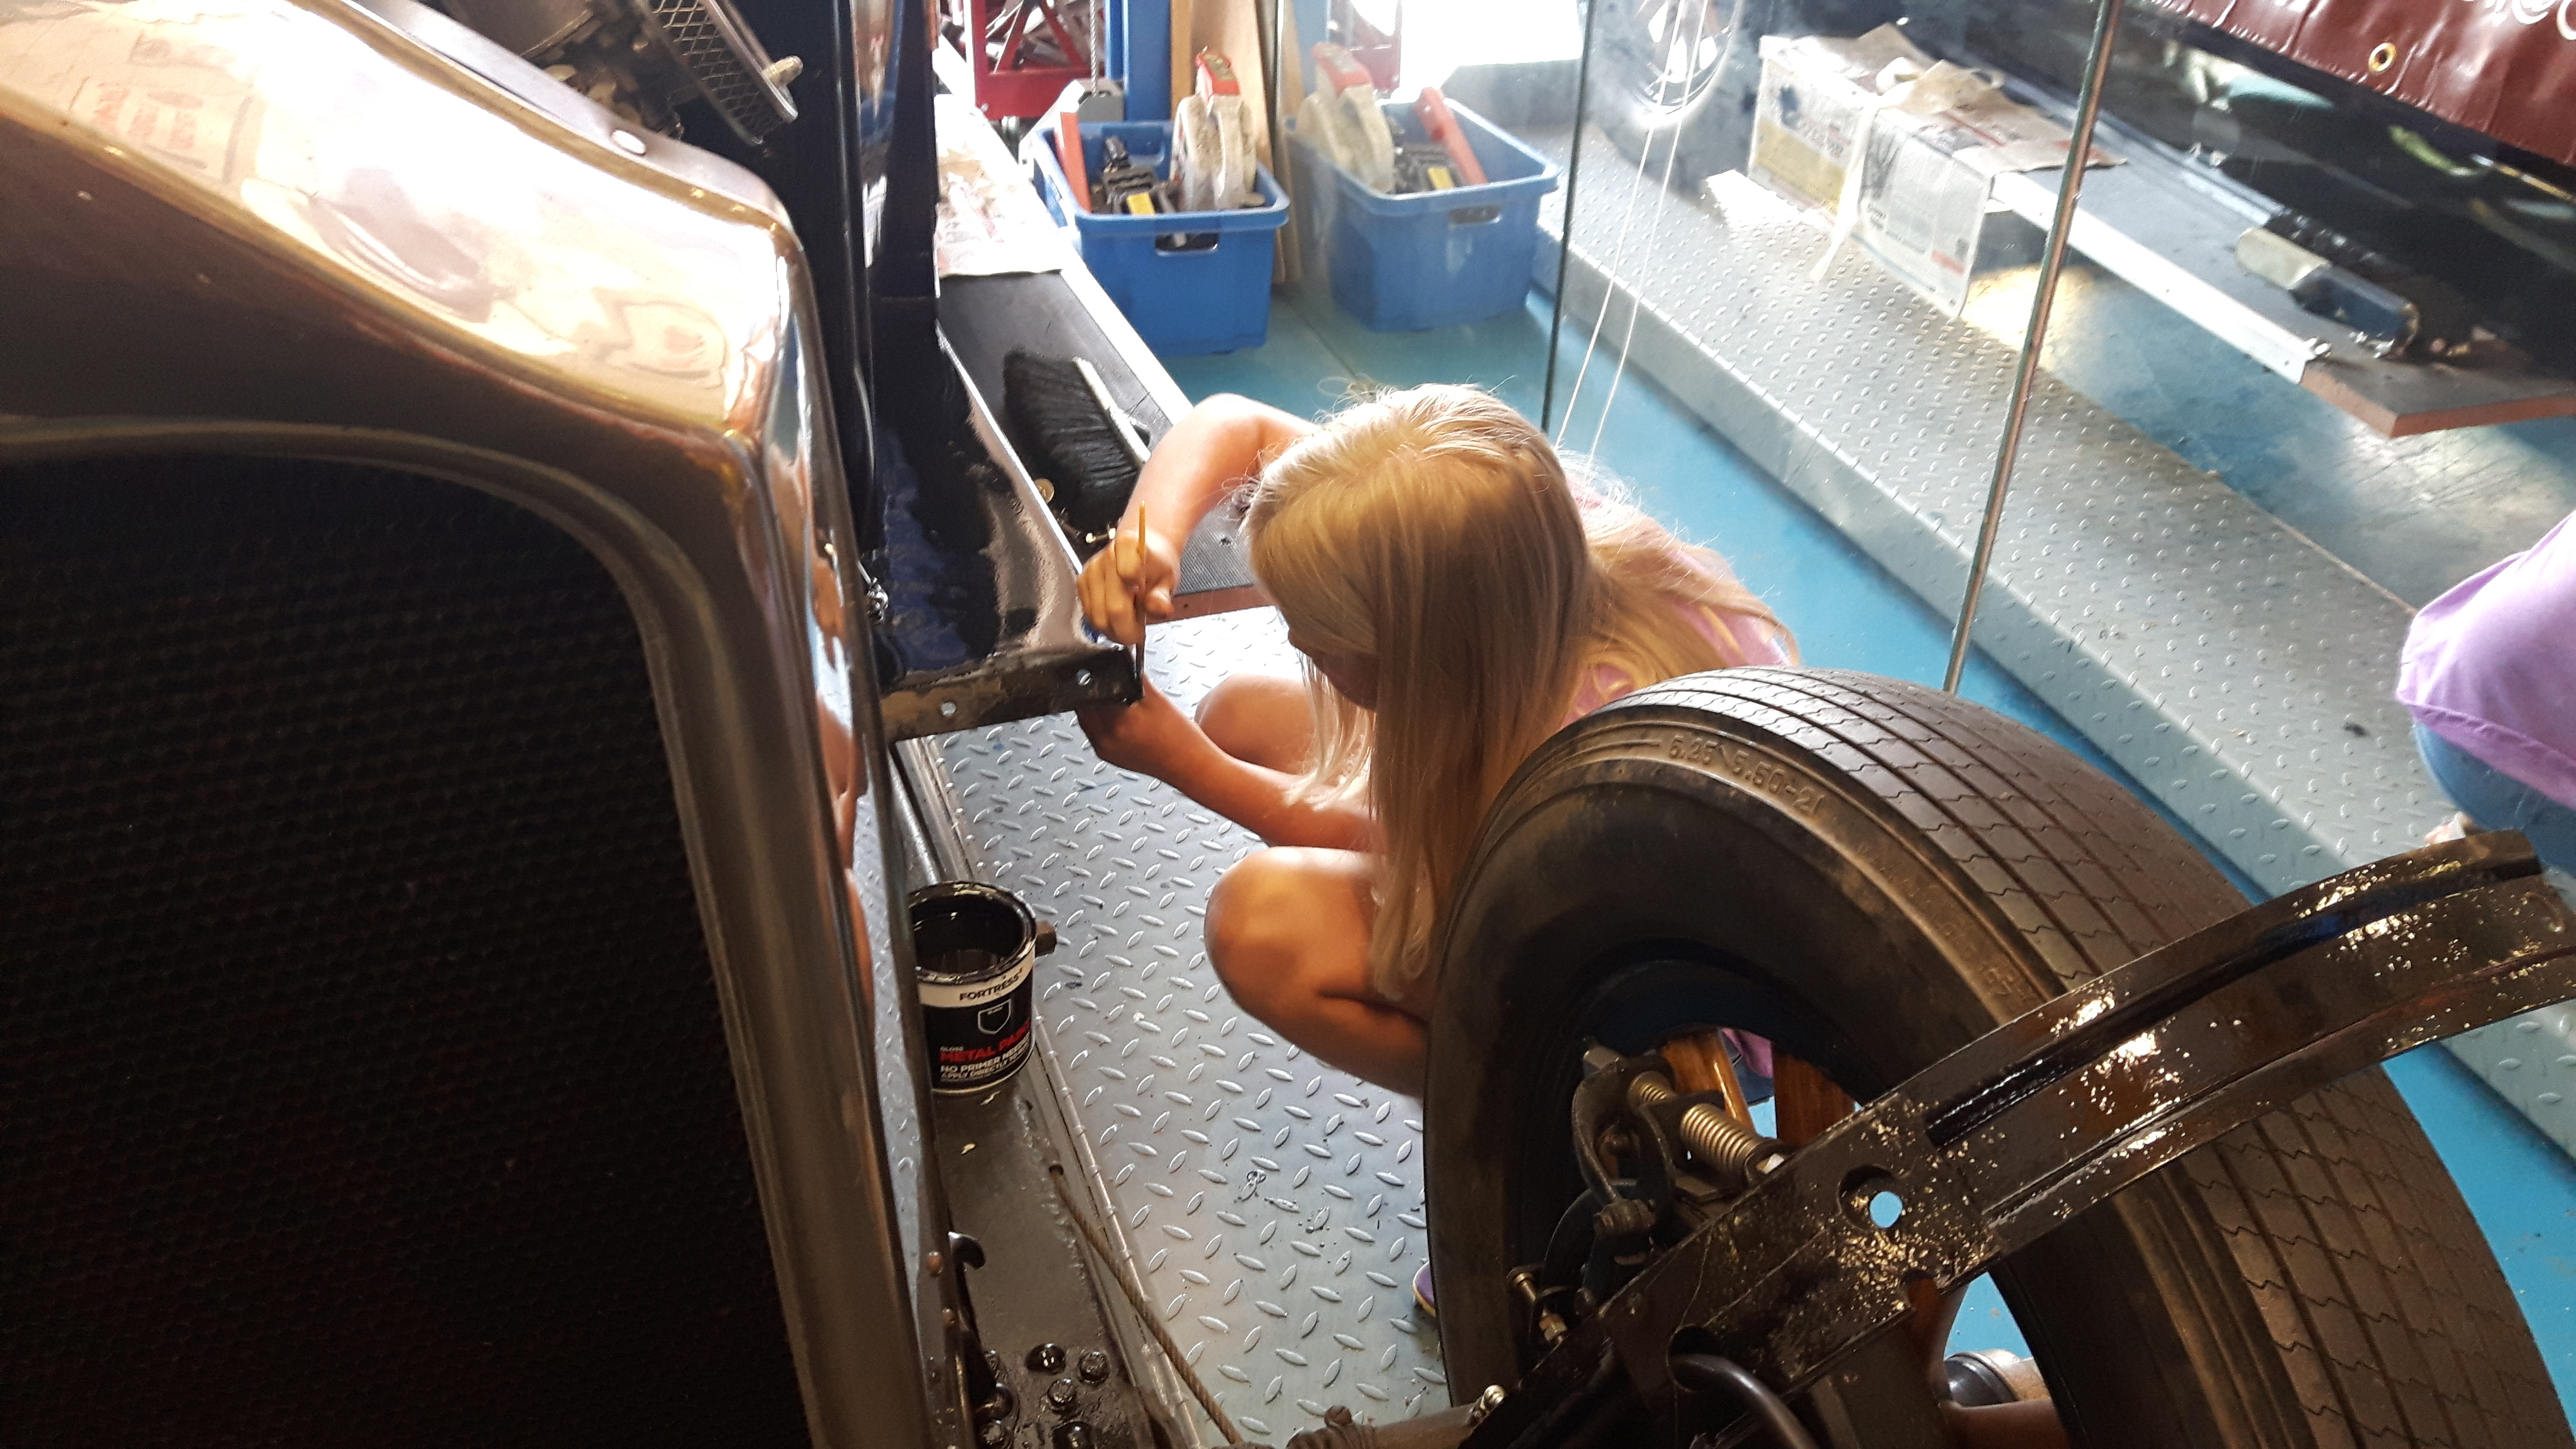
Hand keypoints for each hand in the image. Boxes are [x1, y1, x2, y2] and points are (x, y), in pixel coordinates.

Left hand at [1077, 679, 1204, 779]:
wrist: (1187, 764)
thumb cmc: (1178, 736)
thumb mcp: (1156, 698)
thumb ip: (1134, 675)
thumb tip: (1122, 657)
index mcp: (1116, 722)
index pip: (1088, 693)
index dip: (1091, 679)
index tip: (1096, 670)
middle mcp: (1105, 739)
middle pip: (1083, 707)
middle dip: (1091, 692)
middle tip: (1104, 682)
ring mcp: (1104, 749)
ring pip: (1086, 720)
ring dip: (1093, 707)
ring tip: (1112, 699)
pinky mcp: (1106, 756)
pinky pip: (1093, 732)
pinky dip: (1098, 721)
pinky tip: (1115, 715)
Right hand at [1078, 519, 1179, 648]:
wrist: (1142, 552)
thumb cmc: (1155, 564)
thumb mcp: (1168, 578)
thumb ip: (1162, 595)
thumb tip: (1160, 608)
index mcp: (1129, 546)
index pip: (1128, 576)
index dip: (1137, 605)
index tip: (1143, 616)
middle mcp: (1106, 557)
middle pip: (1112, 607)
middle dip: (1126, 629)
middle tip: (1138, 634)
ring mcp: (1091, 570)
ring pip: (1097, 616)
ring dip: (1114, 629)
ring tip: (1129, 624)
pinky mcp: (1081, 583)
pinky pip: (1089, 615)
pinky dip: (1104, 624)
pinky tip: (1116, 618)